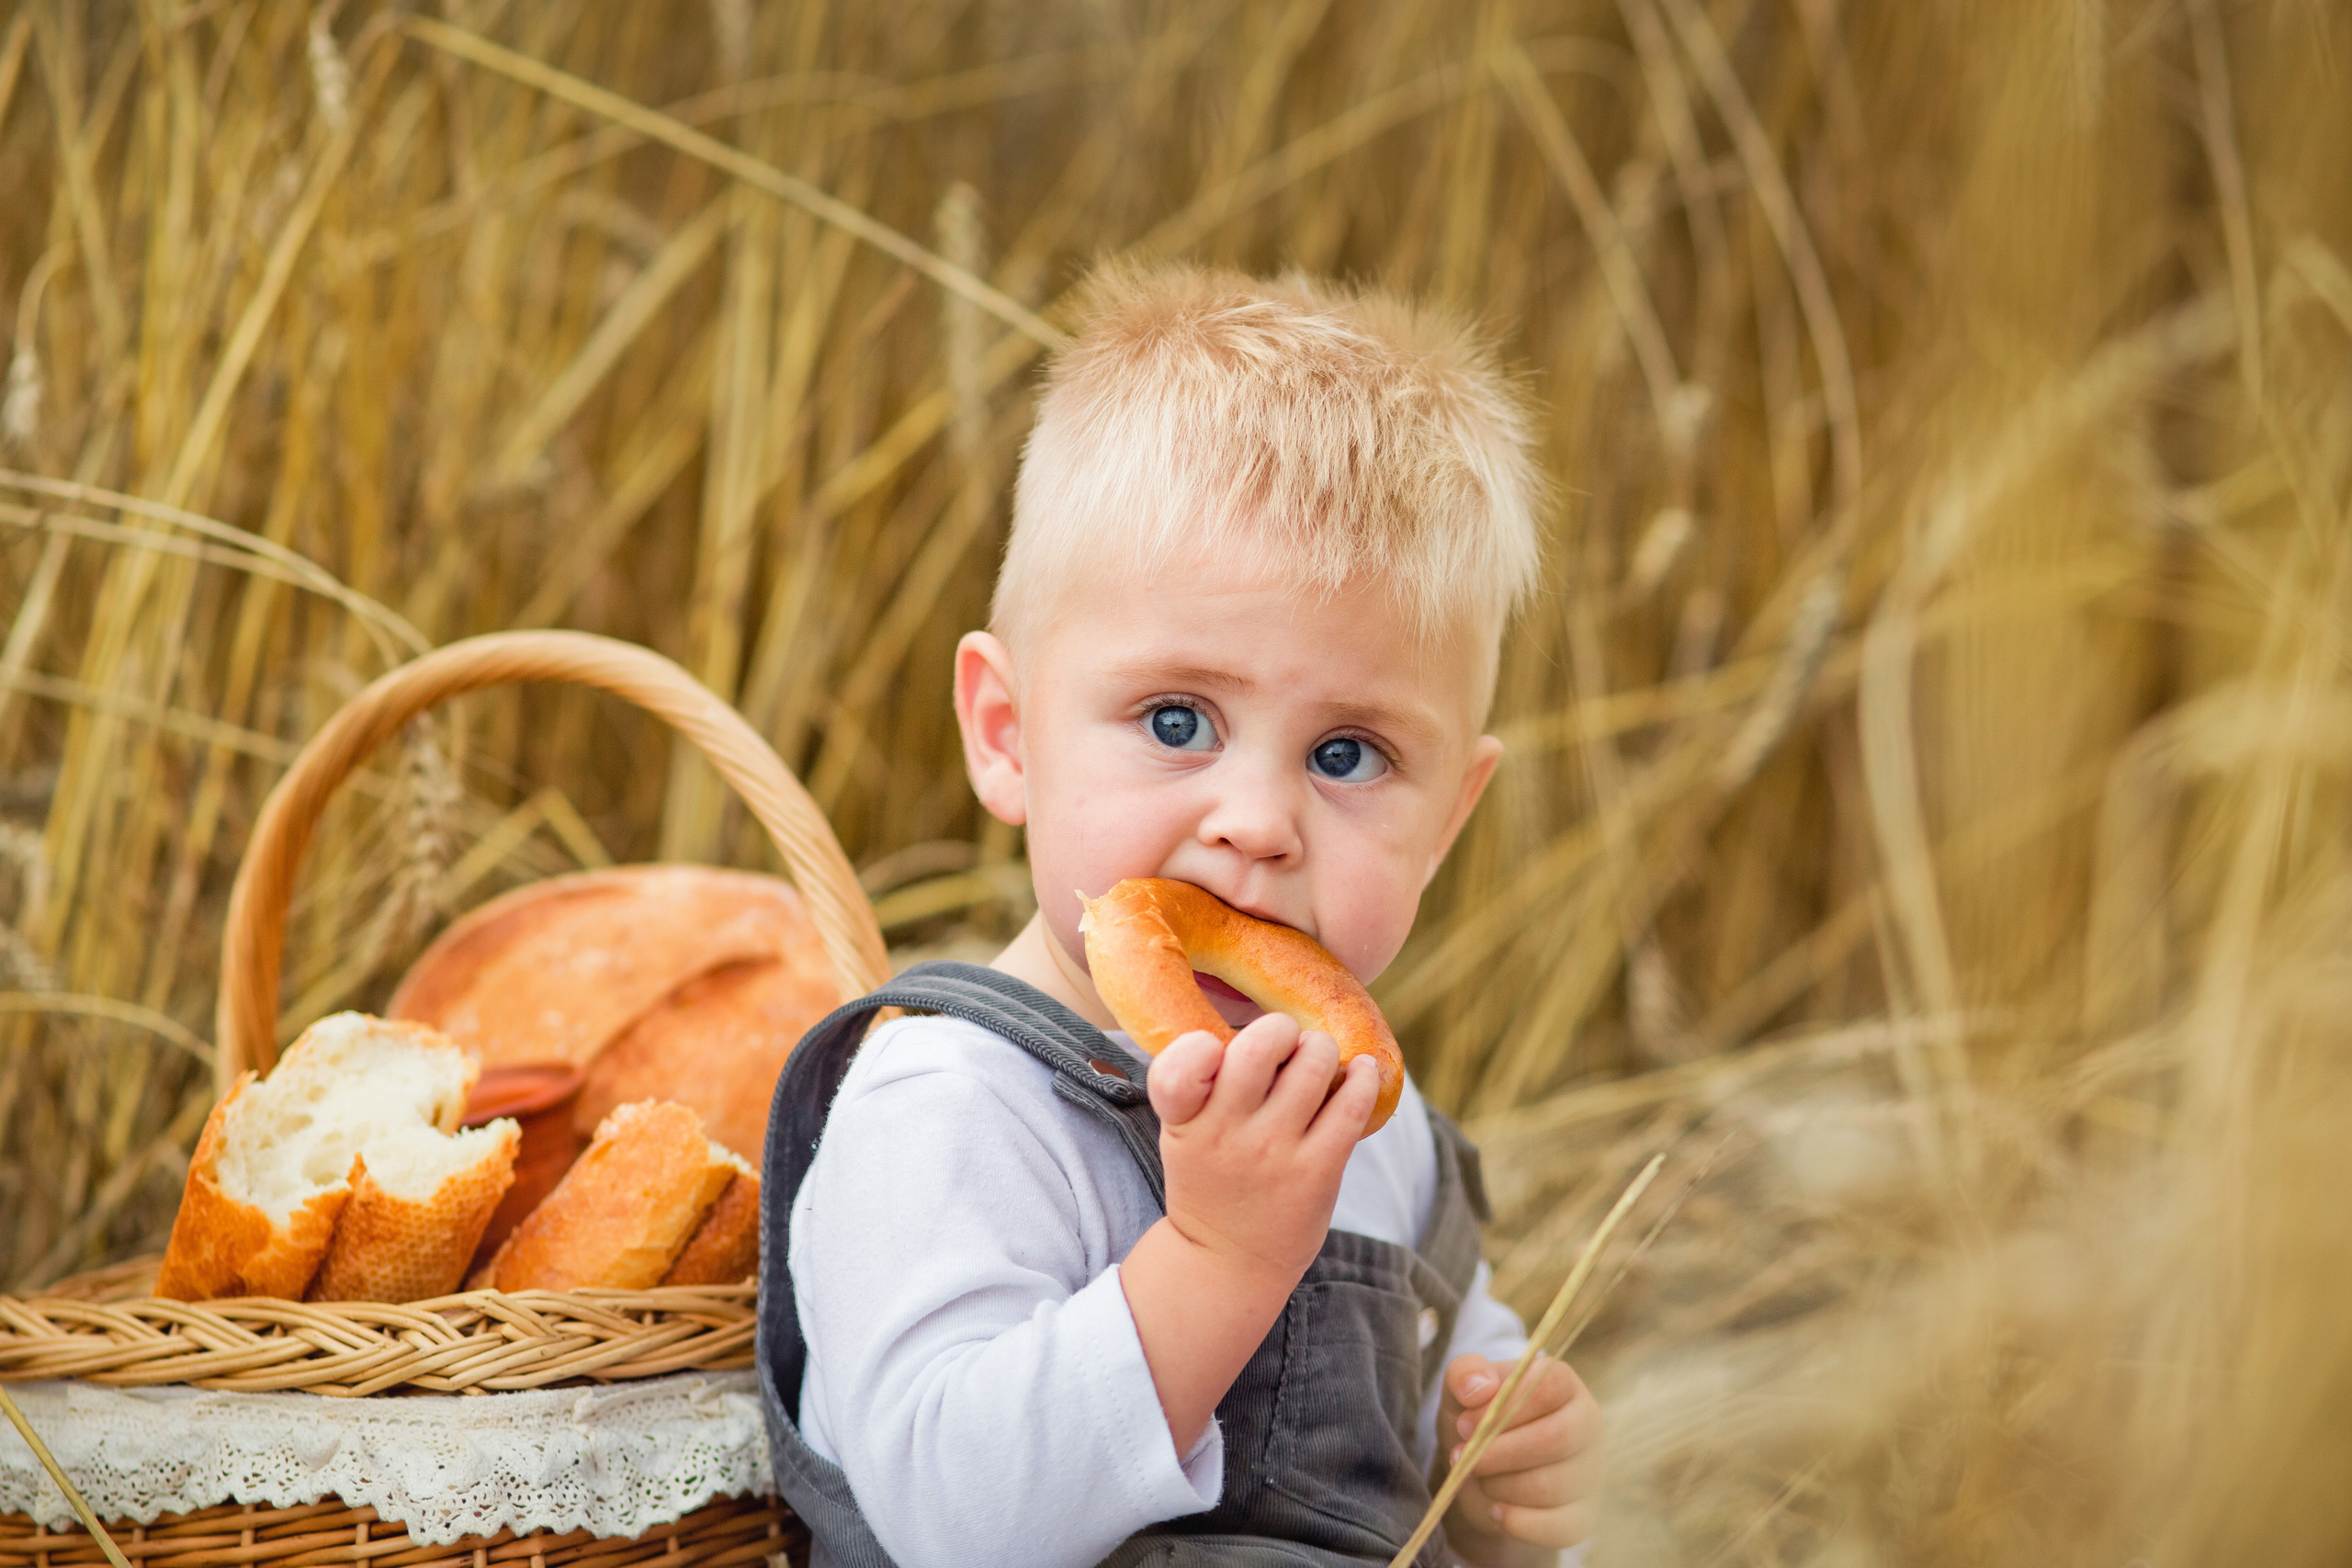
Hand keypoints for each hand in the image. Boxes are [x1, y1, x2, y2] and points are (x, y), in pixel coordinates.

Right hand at [1147, 1014, 1377, 1286]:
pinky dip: (1363, 1075)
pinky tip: (1360, 1071)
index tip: (1218, 1051)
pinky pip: (1353, 1102)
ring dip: (1322, 1049)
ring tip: (1318, 1060)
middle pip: (1261, 1045)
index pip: (1178, 1066)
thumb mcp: (1183, 1134)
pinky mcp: (1319, 1171)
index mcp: (1184, 1121)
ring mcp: (1275, 1152)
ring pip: (1315, 1062)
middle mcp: (1226, 1134)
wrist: (1228, 1262)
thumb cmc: (1210, 1180)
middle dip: (1280, 1030)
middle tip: (1286, 1044)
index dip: (1199, 1047)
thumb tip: (1269, 1026)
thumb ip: (1203, 1084)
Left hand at [1433, 1353, 1602, 1562]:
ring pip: (1551, 1486)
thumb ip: (1464, 1373)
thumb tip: (1479, 1387)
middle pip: (1555, 1438)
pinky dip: (1519, 1523)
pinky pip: (1559, 1527)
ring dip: (1500, 1486)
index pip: (1549, 1387)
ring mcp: (1590, 1474)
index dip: (1502, 1407)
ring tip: (1478, 1478)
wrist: (1484, 1474)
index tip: (1464, 1422)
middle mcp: (1587, 1426)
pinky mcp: (1583, 1517)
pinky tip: (1496, 1512)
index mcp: (1564, 1385)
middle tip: (1462, 1456)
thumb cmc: (1479, 1420)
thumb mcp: (1462, 1390)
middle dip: (1498, 1452)